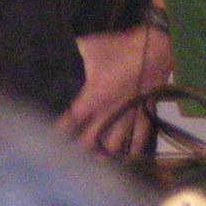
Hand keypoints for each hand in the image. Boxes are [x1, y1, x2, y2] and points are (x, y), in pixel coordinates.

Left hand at [56, 24, 173, 154]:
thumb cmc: (120, 47)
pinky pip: (140, 137)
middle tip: (67, 154)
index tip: (50, 139)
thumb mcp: (90, 46)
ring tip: (93, 159)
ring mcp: (129, 115)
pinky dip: (132, 148)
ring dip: (103, 153)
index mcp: (95, 95)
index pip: (72, 120)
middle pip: (91, 140)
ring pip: (114, 144)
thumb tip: (57, 51)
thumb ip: (73, 53)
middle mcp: (110, 111)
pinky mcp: (144, 113)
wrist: (155, 47)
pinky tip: (126, 156)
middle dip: (78, 148)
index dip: (60, 131)